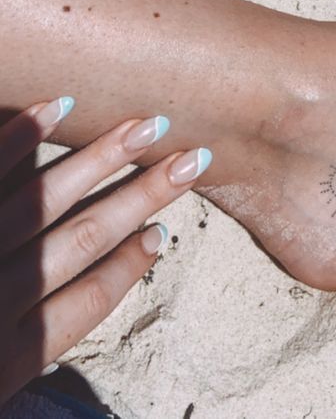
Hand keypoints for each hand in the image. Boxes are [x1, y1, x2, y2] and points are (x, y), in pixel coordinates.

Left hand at [0, 97, 211, 405]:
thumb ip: (24, 345)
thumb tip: (86, 280)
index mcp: (8, 353)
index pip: (90, 299)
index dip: (134, 265)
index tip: (167, 231)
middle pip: (87, 238)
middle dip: (144, 196)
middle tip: (195, 157)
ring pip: (47, 197)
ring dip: (101, 158)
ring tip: (147, 125)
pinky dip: (22, 136)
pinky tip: (57, 106)